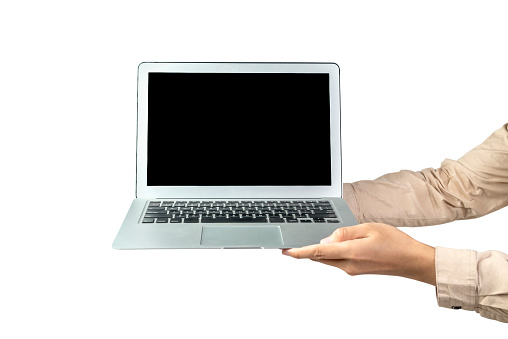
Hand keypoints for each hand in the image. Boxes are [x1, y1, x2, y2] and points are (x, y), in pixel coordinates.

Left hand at [282, 223, 435, 284]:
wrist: (412, 261)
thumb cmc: (395, 243)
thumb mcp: (369, 228)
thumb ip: (345, 233)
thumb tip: (326, 239)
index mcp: (350, 253)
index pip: (318, 253)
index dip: (299, 252)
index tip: (285, 251)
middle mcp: (348, 265)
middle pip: (319, 257)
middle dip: (304, 251)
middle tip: (290, 243)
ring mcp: (352, 269)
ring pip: (327, 259)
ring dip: (318, 251)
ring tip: (309, 240)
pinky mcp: (356, 270)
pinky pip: (336, 261)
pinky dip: (329, 253)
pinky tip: (332, 244)